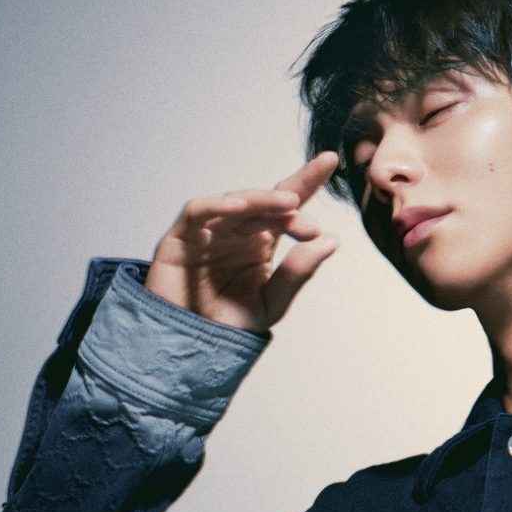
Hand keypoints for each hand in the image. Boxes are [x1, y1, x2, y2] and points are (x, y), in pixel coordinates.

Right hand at [143, 151, 341, 334]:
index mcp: (261, 241)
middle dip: (286, 196)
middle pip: (264, 200)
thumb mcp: (271, 303)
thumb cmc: (226, 326)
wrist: (187, 350)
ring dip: (260, 200)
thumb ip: (297, 274)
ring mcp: (209, 231)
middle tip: (302, 203)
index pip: (287, 207)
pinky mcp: (180, 237)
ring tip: (287, 206)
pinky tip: (238, 207)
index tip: (330, 162)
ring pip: (236, 202)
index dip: (307, 181)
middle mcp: (237, 231)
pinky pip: (198, 211)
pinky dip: (216, 205)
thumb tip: (330, 241)